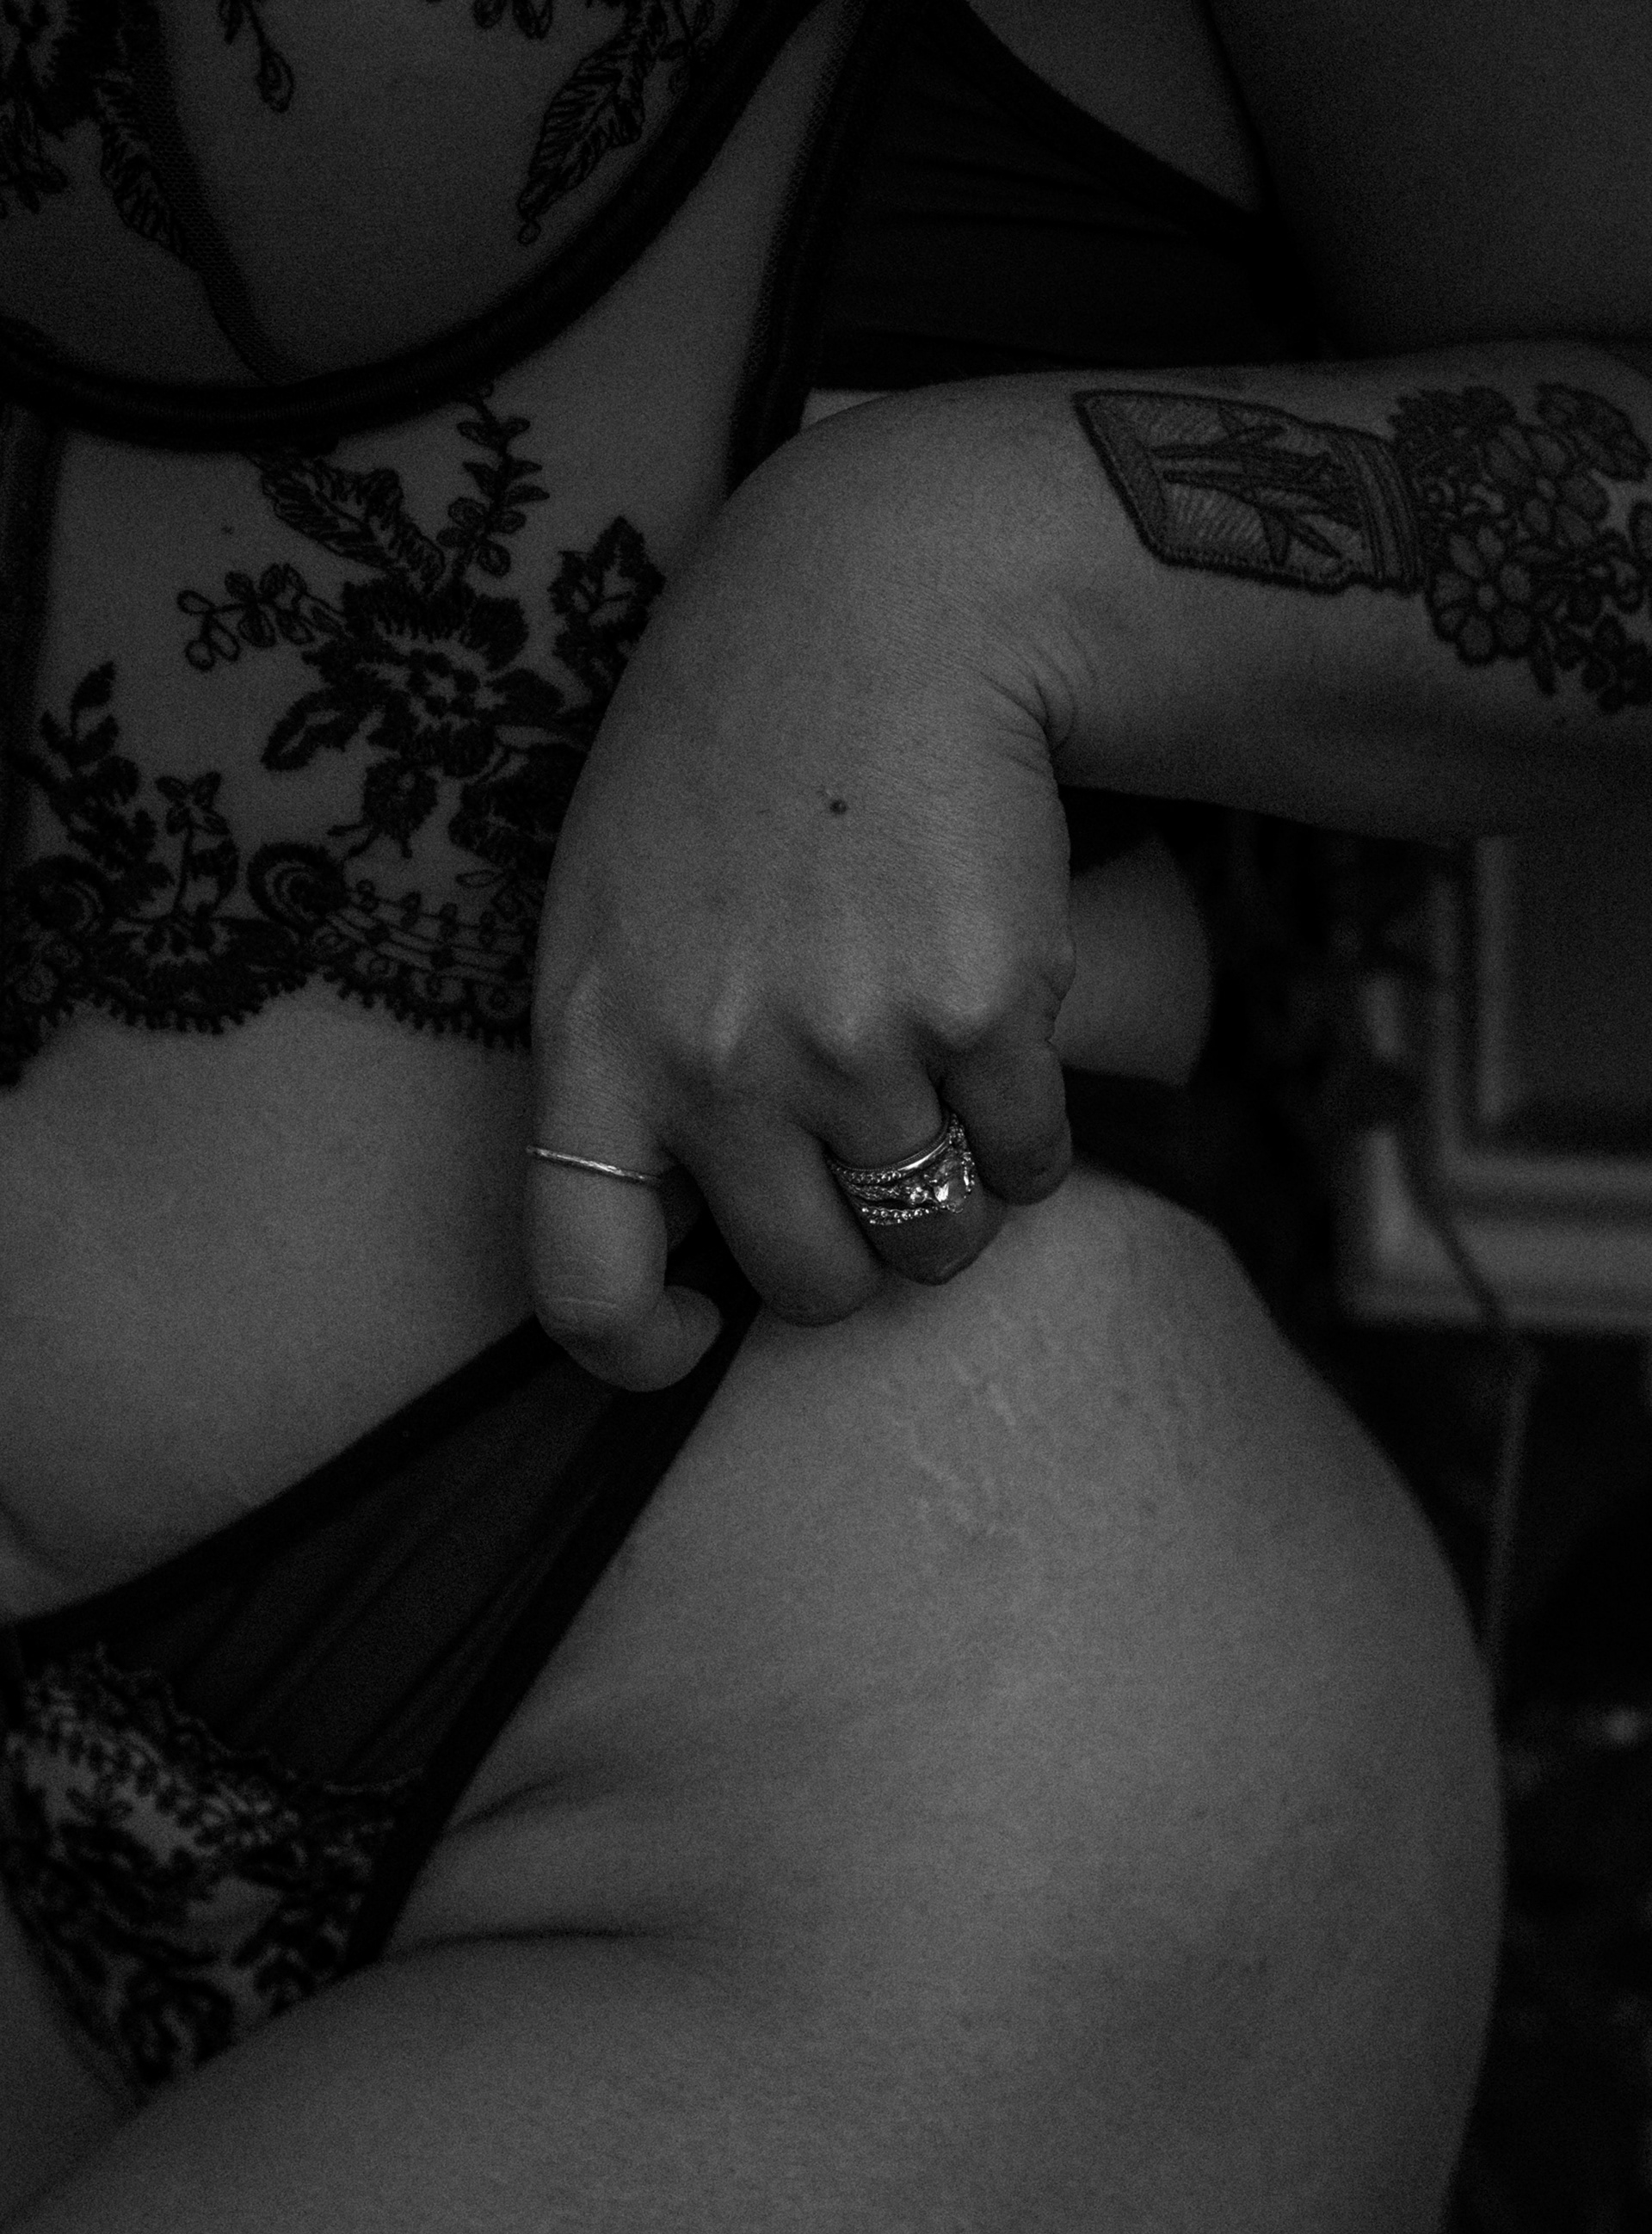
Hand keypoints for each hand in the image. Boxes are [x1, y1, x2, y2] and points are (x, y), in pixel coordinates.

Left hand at [523, 400, 1146, 1386]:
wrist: (884, 606)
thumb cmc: (735, 758)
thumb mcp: (611, 906)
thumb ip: (627, 1071)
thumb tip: (687, 1239)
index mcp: (595, 1041)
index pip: (582, 1284)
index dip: (639, 1350)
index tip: (693, 1330)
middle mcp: (715, 1065)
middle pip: (812, 1285)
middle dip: (855, 1247)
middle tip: (868, 1150)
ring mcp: (852, 1045)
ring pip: (935, 1239)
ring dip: (954, 1188)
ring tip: (937, 1067)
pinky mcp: (985, 1012)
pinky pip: (1031, 1164)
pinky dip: (1033, 1128)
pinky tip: (1003, 1022)